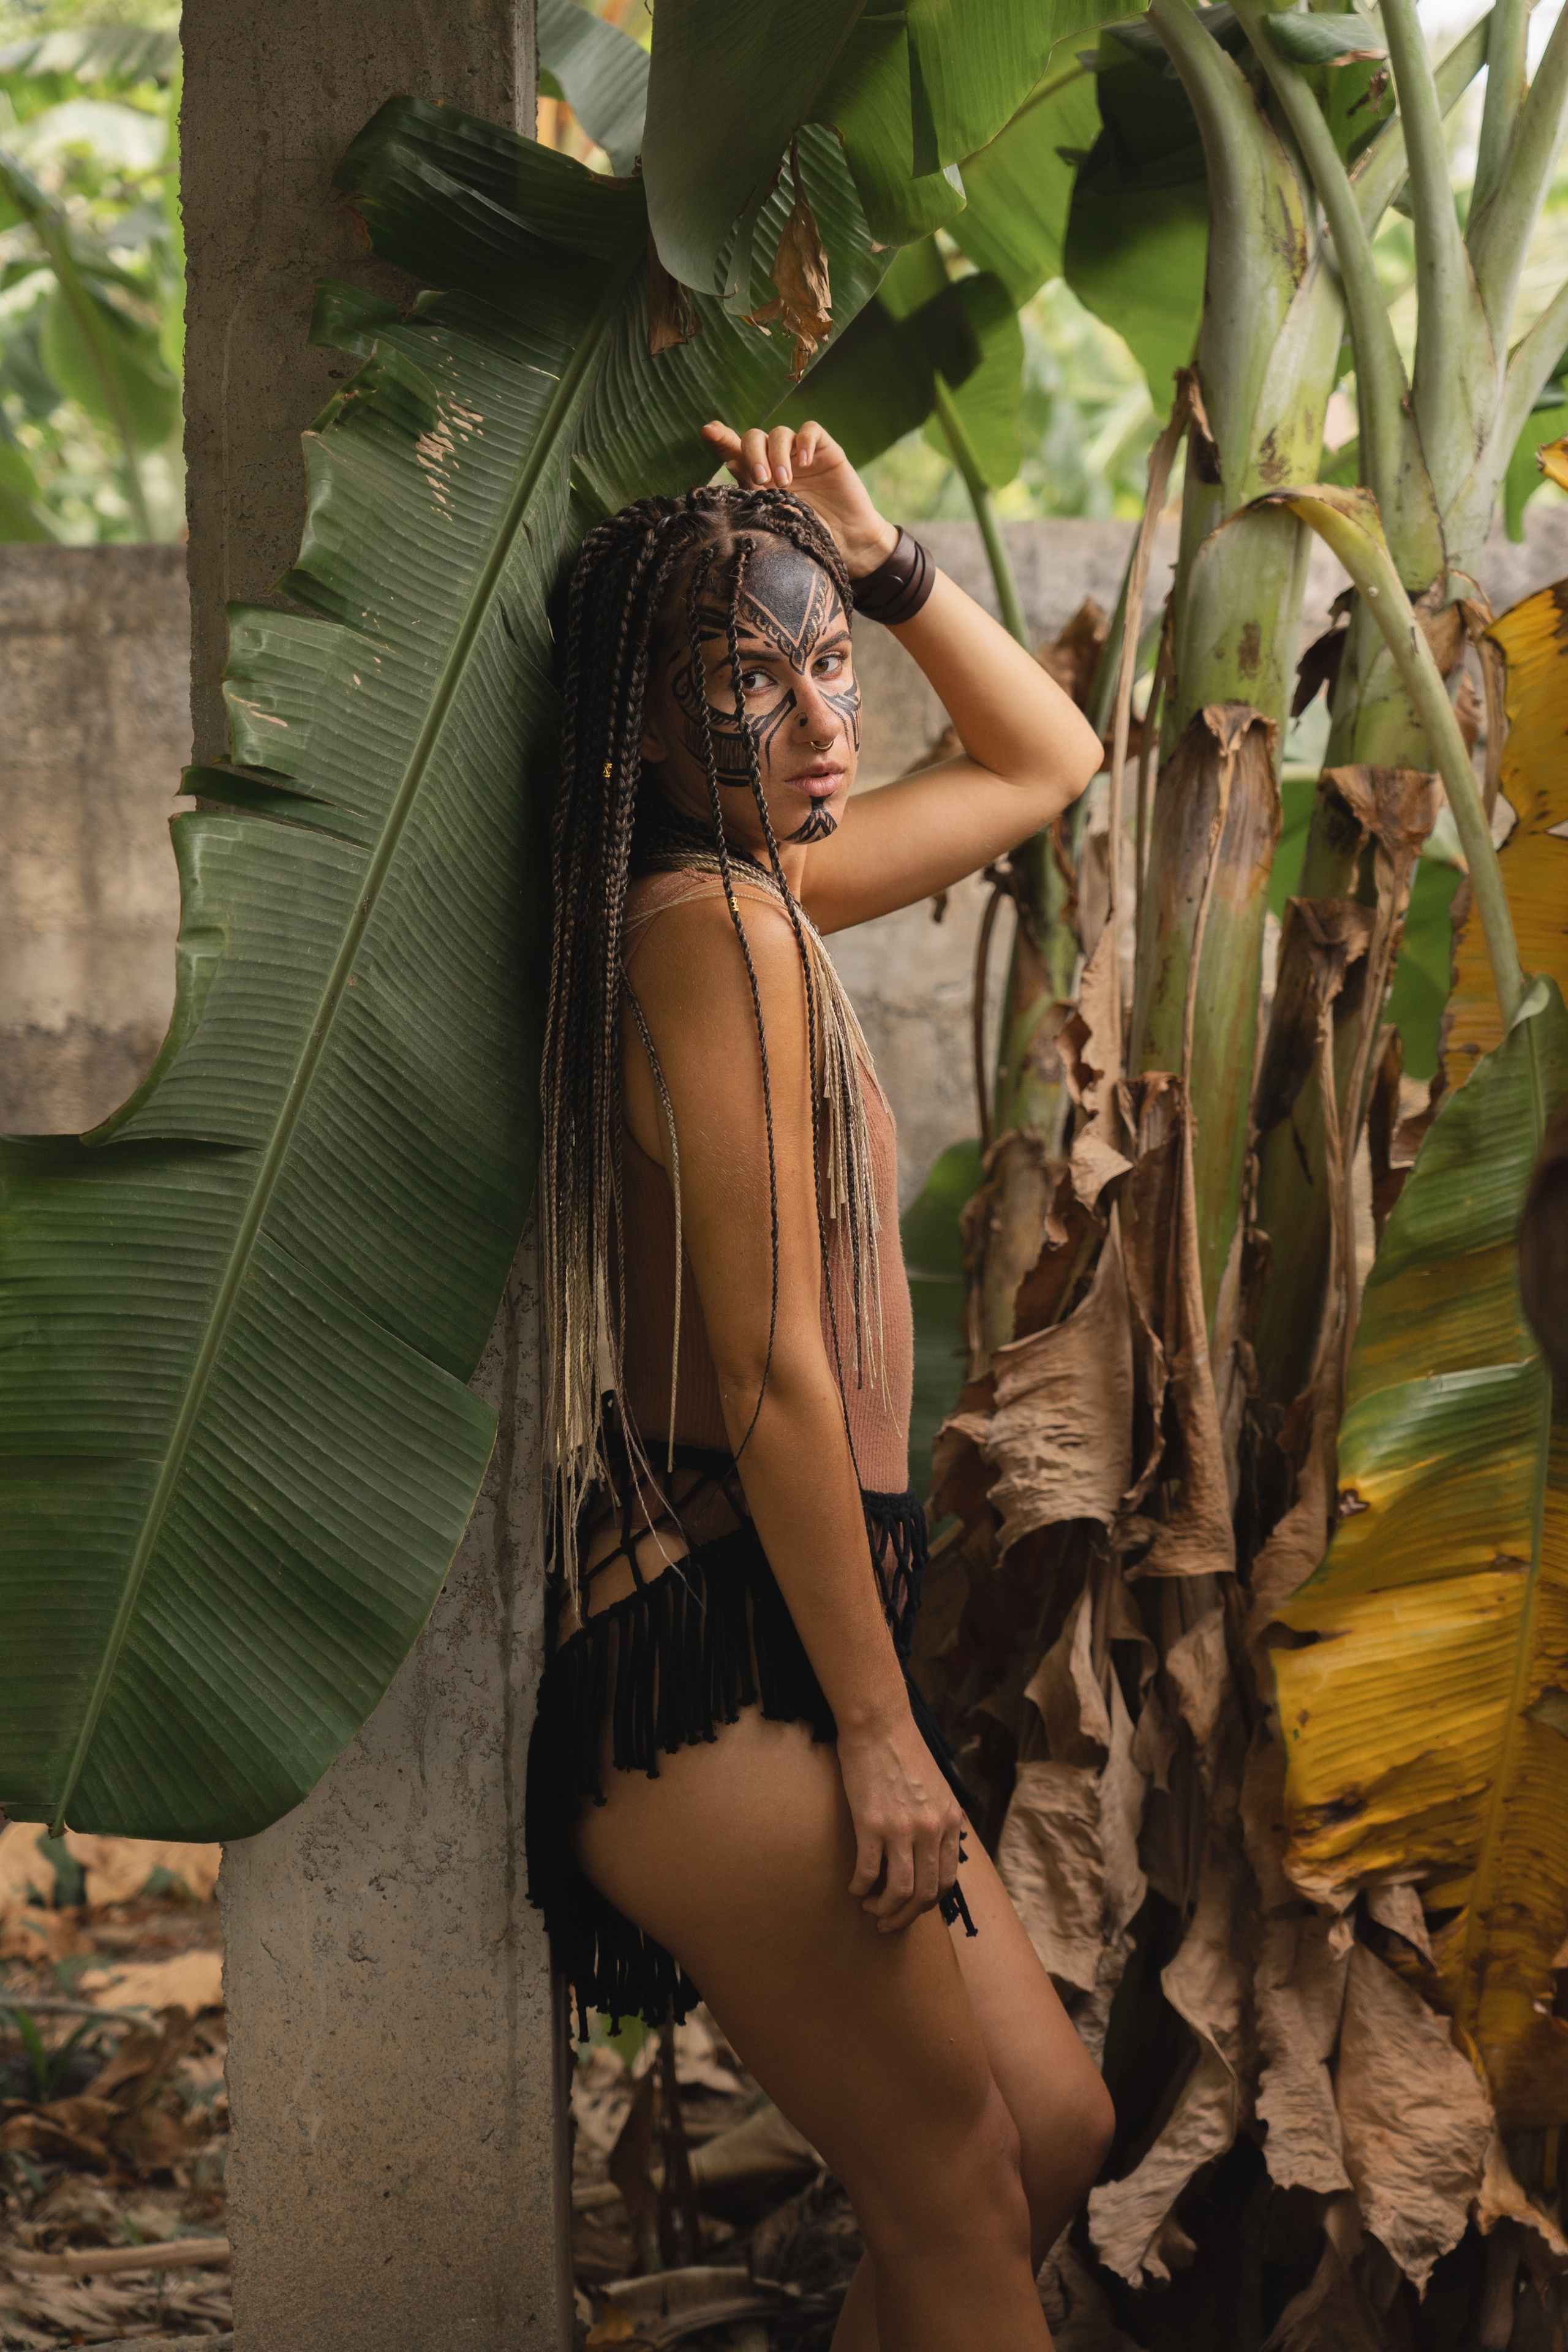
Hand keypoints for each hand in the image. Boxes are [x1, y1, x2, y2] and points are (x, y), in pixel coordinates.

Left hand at [702, 419, 898, 579]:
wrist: (847, 544)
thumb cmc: (809, 537)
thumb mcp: (774, 518)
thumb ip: (753, 492)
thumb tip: (730, 463)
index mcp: (759, 478)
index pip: (735, 451)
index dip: (722, 439)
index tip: (708, 433)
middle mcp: (776, 462)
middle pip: (755, 437)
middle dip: (753, 454)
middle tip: (761, 479)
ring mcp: (800, 455)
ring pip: (780, 433)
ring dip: (777, 454)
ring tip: (785, 483)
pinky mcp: (824, 451)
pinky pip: (810, 430)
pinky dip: (804, 442)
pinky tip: (804, 462)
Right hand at [835, 1709, 964, 1933]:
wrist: (879, 1724)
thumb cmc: (904, 1751)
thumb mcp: (938, 1788)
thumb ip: (939, 1820)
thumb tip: (933, 1852)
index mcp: (951, 1822)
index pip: (947, 1881)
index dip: (928, 1904)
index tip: (911, 1910)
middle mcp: (932, 1830)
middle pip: (926, 1894)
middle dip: (905, 1917)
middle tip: (888, 1922)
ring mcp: (903, 1829)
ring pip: (900, 1892)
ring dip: (884, 1909)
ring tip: (870, 1907)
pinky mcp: (873, 1824)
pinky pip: (869, 1872)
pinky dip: (860, 1887)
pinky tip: (853, 1887)